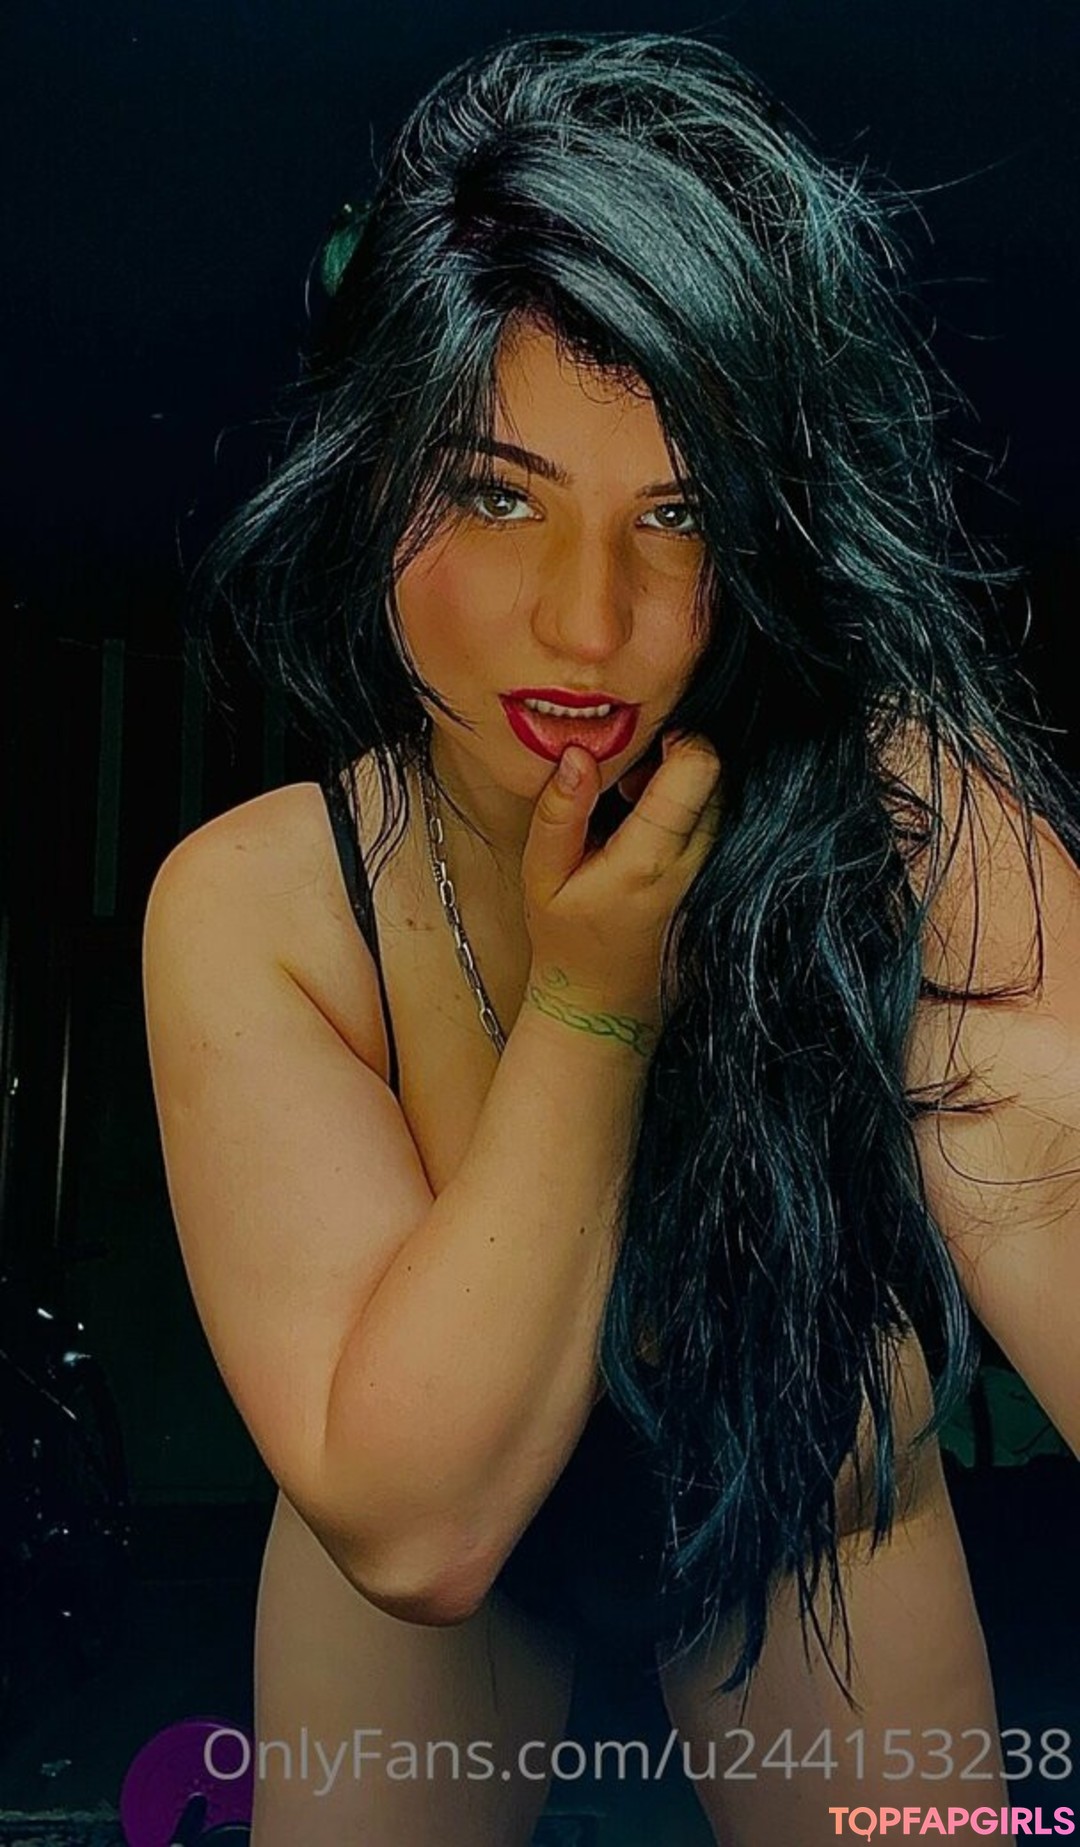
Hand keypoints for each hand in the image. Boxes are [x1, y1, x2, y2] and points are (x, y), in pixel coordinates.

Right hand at [520, 730, 722, 1036]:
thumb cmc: (567, 938)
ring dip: (685, 790)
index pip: (700, 768)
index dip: (678, 740)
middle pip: (717, 778)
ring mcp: (717, 878)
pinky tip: (654, 835)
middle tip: (630, 784)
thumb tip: (580, 752)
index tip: (644, 749)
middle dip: (678, 762)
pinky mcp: (723, 885)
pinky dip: (691, 817)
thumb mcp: (542, 875)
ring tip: (637, 810)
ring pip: (722, 802)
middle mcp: (696, 865)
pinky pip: (720, 829)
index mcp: (650, 859)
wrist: (604, 1004)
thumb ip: (560, 812)